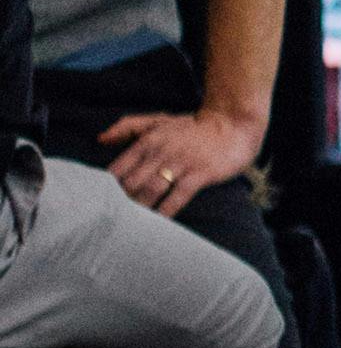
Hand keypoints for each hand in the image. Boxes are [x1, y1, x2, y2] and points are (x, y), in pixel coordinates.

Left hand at [101, 103, 261, 216]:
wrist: (232, 125)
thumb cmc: (193, 128)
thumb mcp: (159, 121)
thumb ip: (128, 127)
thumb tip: (100, 139)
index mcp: (148, 140)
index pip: (120, 168)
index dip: (107, 188)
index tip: (100, 203)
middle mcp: (162, 151)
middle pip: (132, 182)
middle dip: (120, 202)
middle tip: (111, 220)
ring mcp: (182, 162)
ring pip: (152, 190)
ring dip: (140, 208)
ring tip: (129, 226)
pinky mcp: (200, 173)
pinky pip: (178, 196)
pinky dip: (166, 211)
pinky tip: (158, 224)